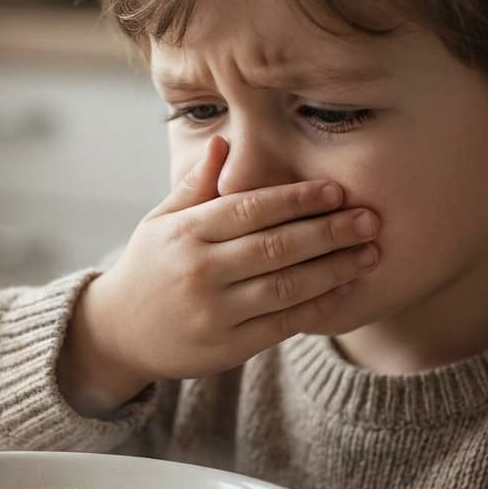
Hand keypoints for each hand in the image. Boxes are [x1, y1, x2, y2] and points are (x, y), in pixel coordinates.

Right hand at [58, 135, 379, 415]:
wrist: (118, 333)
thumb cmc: (149, 267)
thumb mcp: (160, 222)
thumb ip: (195, 185)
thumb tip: (222, 142)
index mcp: (186, 233)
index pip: (249, 209)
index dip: (296, 199)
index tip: (335, 190)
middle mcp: (200, 271)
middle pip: (275, 247)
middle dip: (328, 232)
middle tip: (369, 218)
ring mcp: (215, 312)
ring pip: (286, 287)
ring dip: (334, 269)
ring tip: (370, 252)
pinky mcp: (229, 346)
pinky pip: (283, 324)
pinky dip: (319, 306)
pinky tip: (345, 289)